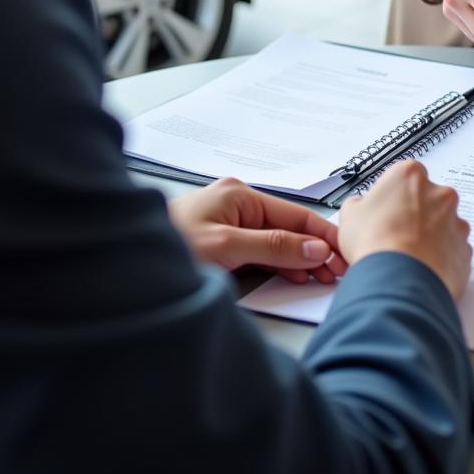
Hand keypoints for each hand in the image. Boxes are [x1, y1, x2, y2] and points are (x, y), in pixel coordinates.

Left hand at [168, 178, 347, 284]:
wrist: (128, 266)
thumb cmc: (168, 247)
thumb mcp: (226, 247)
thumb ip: (273, 247)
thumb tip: (313, 248)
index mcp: (240, 194)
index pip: (295, 215)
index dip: (323, 236)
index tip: (344, 253)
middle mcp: (238, 204)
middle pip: (289, 228)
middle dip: (316, 250)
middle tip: (339, 273)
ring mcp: (231, 223)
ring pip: (277, 241)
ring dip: (301, 259)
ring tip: (324, 278)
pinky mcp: (225, 243)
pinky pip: (262, 251)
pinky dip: (282, 263)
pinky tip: (297, 274)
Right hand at [338, 161, 471, 299]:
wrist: (398, 280)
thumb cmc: (375, 243)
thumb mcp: (350, 215)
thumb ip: (360, 204)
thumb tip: (362, 207)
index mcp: (411, 175)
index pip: (404, 177)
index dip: (393, 195)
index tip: (385, 209)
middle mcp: (439, 193)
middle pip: (428, 198)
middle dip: (415, 214)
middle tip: (395, 233)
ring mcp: (456, 222)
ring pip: (444, 225)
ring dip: (430, 236)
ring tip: (407, 256)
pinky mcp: (465, 249)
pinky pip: (453, 250)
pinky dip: (441, 258)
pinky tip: (422, 268)